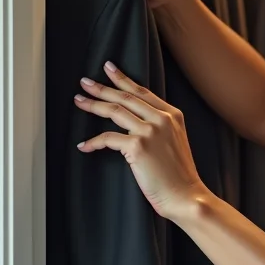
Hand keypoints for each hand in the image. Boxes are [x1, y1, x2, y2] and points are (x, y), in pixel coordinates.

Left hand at [74, 61, 210, 222]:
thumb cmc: (179, 175)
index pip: (142, 92)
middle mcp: (162, 119)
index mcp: (173, 115)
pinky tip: (85, 145)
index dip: (123, 78)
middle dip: (102, 87)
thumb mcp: (176, 142)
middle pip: (126, 96)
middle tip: (85, 82)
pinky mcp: (138, 146)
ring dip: (93, 105)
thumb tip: (134, 122)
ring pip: (115, 110)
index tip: (109, 68)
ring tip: (79, 101)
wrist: (185, 195)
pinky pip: (107, 138)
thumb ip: (160, 127)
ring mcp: (150, 131)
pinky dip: (93, 142)